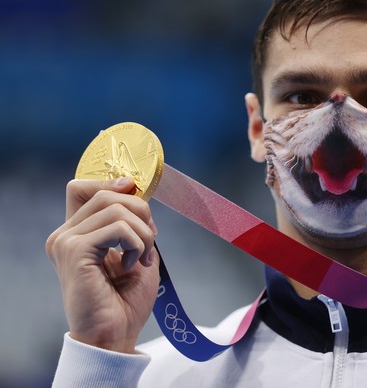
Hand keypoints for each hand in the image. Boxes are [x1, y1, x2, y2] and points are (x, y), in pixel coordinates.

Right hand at [46, 177, 159, 352]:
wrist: (114, 334)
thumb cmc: (124, 299)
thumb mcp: (136, 249)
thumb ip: (133, 220)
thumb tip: (133, 187)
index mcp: (76, 233)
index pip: (83, 187)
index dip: (112, 185)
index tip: (138, 204)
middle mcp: (64, 234)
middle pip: (106, 193)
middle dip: (141, 213)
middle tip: (149, 245)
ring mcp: (66, 241)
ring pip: (116, 208)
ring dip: (143, 233)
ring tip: (143, 258)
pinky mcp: (74, 251)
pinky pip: (118, 228)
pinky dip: (136, 243)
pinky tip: (132, 265)